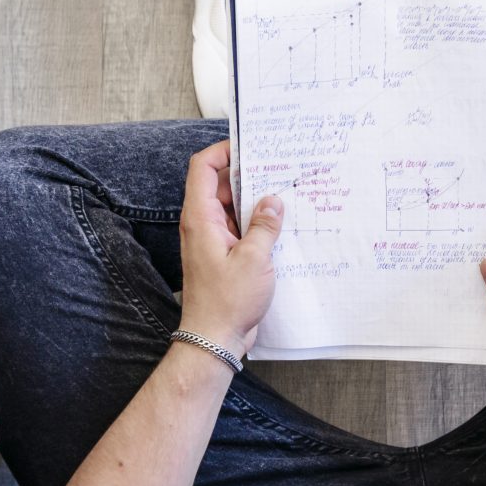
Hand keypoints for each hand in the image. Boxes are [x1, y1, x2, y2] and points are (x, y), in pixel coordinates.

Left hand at [177, 140, 282, 353]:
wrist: (214, 338)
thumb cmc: (226, 303)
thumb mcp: (254, 259)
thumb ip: (265, 225)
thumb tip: (273, 201)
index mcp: (200, 218)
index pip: (203, 168)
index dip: (223, 151)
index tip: (250, 147)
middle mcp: (202, 225)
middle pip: (221, 185)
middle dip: (248, 175)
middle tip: (278, 169)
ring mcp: (211, 240)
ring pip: (232, 208)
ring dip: (255, 202)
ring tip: (284, 195)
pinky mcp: (223, 255)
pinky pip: (238, 229)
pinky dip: (256, 224)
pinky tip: (280, 226)